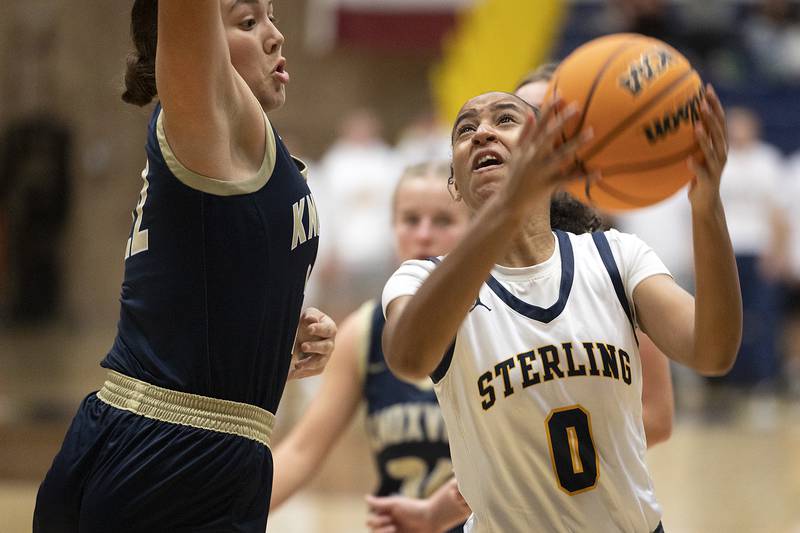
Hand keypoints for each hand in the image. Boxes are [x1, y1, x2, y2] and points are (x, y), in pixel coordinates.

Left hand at [287, 307, 336, 379]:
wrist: (301, 334)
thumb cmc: (307, 322)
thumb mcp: (308, 315)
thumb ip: (310, 316)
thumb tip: (311, 319)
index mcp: (330, 329)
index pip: (328, 329)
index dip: (319, 329)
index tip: (309, 329)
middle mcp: (330, 344)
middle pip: (326, 347)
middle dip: (314, 347)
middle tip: (303, 346)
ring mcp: (325, 356)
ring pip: (320, 362)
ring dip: (309, 364)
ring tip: (297, 365)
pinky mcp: (318, 367)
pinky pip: (312, 371)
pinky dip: (303, 373)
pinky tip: (292, 373)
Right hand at [365, 494, 434, 532]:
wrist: (432, 519)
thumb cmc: (414, 509)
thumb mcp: (395, 504)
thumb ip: (380, 503)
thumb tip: (365, 497)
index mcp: (386, 515)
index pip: (371, 521)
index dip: (376, 521)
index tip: (388, 517)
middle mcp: (389, 525)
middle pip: (373, 531)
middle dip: (380, 528)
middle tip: (393, 525)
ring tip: (395, 530)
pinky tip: (396, 532)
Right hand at [504, 98, 595, 215]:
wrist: (508, 204)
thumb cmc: (514, 177)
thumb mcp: (515, 155)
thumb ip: (524, 134)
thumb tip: (530, 113)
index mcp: (526, 148)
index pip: (537, 124)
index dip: (548, 109)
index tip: (559, 95)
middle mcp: (532, 157)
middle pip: (548, 135)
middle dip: (562, 121)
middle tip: (577, 107)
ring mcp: (540, 171)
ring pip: (560, 155)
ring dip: (575, 144)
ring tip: (591, 132)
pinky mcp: (548, 185)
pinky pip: (568, 180)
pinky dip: (582, 176)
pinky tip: (598, 171)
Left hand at [687, 84, 727, 209]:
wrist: (705, 201)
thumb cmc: (697, 174)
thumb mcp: (695, 153)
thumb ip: (691, 138)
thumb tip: (671, 119)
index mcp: (719, 144)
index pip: (719, 120)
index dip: (715, 104)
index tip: (707, 88)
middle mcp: (721, 153)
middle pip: (719, 131)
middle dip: (712, 116)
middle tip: (703, 102)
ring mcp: (716, 167)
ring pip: (713, 150)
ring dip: (705, 138)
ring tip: (697, 126)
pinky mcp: (708, 181)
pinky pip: (702, 172)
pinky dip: (696, 166)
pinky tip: (688, 160)